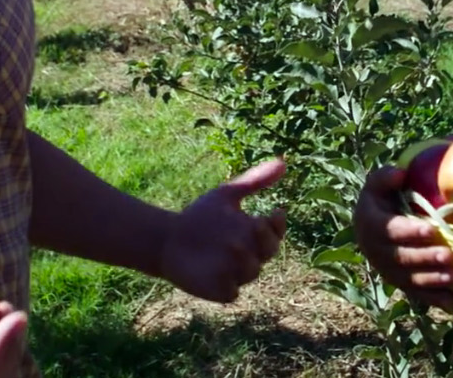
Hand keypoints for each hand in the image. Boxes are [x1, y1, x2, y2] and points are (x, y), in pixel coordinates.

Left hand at [159, 158, 287, 302]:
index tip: (275, 212)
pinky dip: (229, 284)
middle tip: (255, 225)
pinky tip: (221, 271)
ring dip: (246, 259)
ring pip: (252, 271)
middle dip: (266, 239)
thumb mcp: (226, 195)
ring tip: (233, 244)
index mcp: (256, 233)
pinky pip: (231, 292)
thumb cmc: (200, 217)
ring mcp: (237, 274)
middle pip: (269, 251)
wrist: (169, 239)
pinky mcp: (220, 290)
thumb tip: (284, 162)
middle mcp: (251, 255)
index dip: (278, 225)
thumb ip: (254, 181)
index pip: (277, 231)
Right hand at [351, 166, 452, 309]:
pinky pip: (416, 293)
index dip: (410, 232)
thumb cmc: (380, 201)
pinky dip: (434, 299)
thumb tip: (399, 174)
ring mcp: (389, 271)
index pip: (391, 230)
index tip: (432, 230)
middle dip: (426, 258)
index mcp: (371, 226)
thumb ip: (385, 177)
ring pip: (410, 279)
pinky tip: (452, 302)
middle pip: (402, 258)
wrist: (369, 229)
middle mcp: (377, 252)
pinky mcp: (400, 283)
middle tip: (449, 256)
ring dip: (431, 280)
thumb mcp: (377, 185)